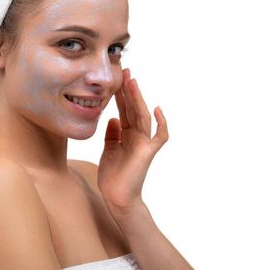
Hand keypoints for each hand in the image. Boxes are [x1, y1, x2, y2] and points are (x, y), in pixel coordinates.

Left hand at [98, 68, 168, 217]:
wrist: (117, 198)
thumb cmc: (112, 177)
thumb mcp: (108, 150)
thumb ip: (112, 133)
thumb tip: (114, 117)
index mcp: (126, 135)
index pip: (124, 110)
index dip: (120, 94)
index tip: (116, 78)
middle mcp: (137, 136)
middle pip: (133, 109)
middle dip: (129, 90)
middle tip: (125, 71)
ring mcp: (144, 143)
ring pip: (142, 116)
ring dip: (138, 99)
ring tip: (132, 82)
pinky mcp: (149, 152)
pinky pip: (160, 135)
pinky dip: (161, 123)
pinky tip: (156, 109)